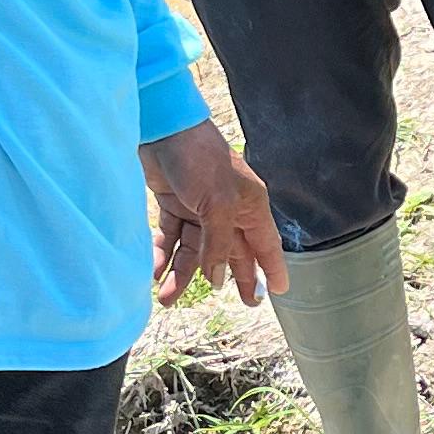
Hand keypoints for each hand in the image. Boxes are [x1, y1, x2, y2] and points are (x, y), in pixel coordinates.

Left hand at [141, 121, 286, 305]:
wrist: (161, 128)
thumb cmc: (200, 159)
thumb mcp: (217, 205)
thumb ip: (218, 245)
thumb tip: (218, 281)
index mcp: (250, 206)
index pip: (266, 244)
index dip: (272, 268)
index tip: (278, 292)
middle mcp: (228, 210)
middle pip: (232, 252)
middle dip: (230, 278)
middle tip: (240, 305)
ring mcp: (200, 208)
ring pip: (196, 250)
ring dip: (182, 273)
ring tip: (166, 298)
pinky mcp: (175, 204)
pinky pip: (172, 237)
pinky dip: (164, 253)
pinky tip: (155, 271)